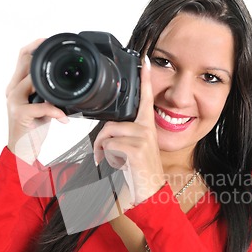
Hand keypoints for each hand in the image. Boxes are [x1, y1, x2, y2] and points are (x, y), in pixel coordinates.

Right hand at [6, 39, 68, 162]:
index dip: (33, 46)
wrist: (22, 151)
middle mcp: (12, 90)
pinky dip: (56, 112)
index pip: (21, 58)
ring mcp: (14, 101)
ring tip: (63, 99)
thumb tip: (63, 88)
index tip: (46, 41)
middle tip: (60, 59)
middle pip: (24, 63)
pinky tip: (63, 118)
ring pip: (32, 82)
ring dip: (51, 89)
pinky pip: (41, 106)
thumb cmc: (32, 129)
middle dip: (41, 58)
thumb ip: (47, 95)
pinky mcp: (20, 114)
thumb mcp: (42, 108)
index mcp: (17, 87)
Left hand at [93, 56, 164, 204]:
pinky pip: (110, 145)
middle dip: (101, 140)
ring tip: (108, 161)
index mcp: (146, 126)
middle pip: (111, 123)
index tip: (144, 60)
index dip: (145, 78)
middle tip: (101, 155)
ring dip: (101, 150)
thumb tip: (106, 131)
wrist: (150, 190)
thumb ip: (124, 135)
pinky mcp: (137, 148)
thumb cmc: (139, 170)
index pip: (146, 98)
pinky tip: (116, 165)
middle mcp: (147, 128)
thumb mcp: (132, 149)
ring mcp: (143, 138)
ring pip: (108, 134)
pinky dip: (106, 157)